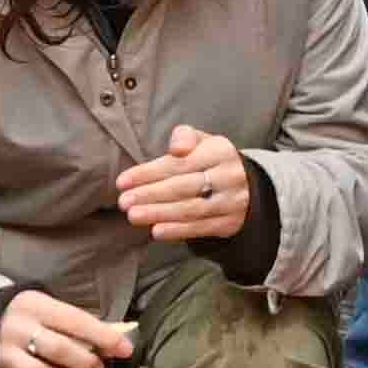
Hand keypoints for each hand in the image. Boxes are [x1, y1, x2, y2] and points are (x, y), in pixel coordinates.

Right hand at [0, 286, 138, 367]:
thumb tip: (114, 339)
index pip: (75, 321)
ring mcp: (1, 354)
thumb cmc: (24, 315)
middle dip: (84, 362)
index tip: (125, 349)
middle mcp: (17, 329)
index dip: (103, 337)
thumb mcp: (46, 307)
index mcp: (35, 306)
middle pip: (58, 349)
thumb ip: (75, 323)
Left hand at [116, 125, 254, 245]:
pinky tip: (156, 231)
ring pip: (191, 209)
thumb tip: (176, 147)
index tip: (122, 182)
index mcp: (220, 151)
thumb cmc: (210, 160)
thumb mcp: (201, 141)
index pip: (179, 163)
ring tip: (133, 216)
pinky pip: (200, 228)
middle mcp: (229, 176)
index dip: (149, 173)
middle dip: (150, 195)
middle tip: (124, 202)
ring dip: (159, 214)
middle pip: (184, 187)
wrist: (245, 186)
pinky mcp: (230, 223)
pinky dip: (177, 230)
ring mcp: (232, 201)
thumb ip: (184, 137)